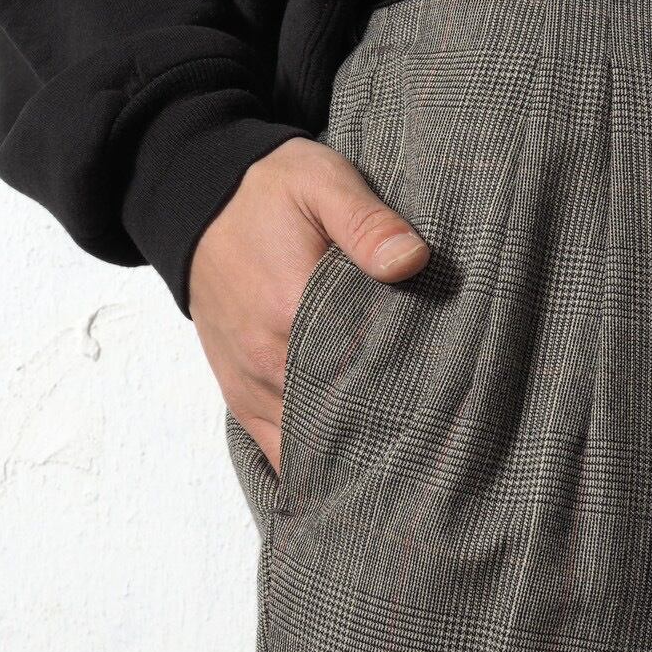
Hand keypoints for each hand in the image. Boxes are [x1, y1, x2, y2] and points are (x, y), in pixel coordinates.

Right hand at [189, 136, 429, 477]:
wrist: (196, 198)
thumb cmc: (267, 191)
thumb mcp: (321, 183)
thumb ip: (367, 223)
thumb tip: (412, 261)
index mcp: (291, 313)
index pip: (365, 379)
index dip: (411, 399)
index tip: (455, 408)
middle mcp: (266, 363)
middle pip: (339, 425)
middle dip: (389, 437)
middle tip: (442, 443)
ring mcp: (248, 385)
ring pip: (308, 450)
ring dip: (352, 456)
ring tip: (405, 461)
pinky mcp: (239, 393)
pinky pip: (276, 451)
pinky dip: (313, 463)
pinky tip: (352, 468)